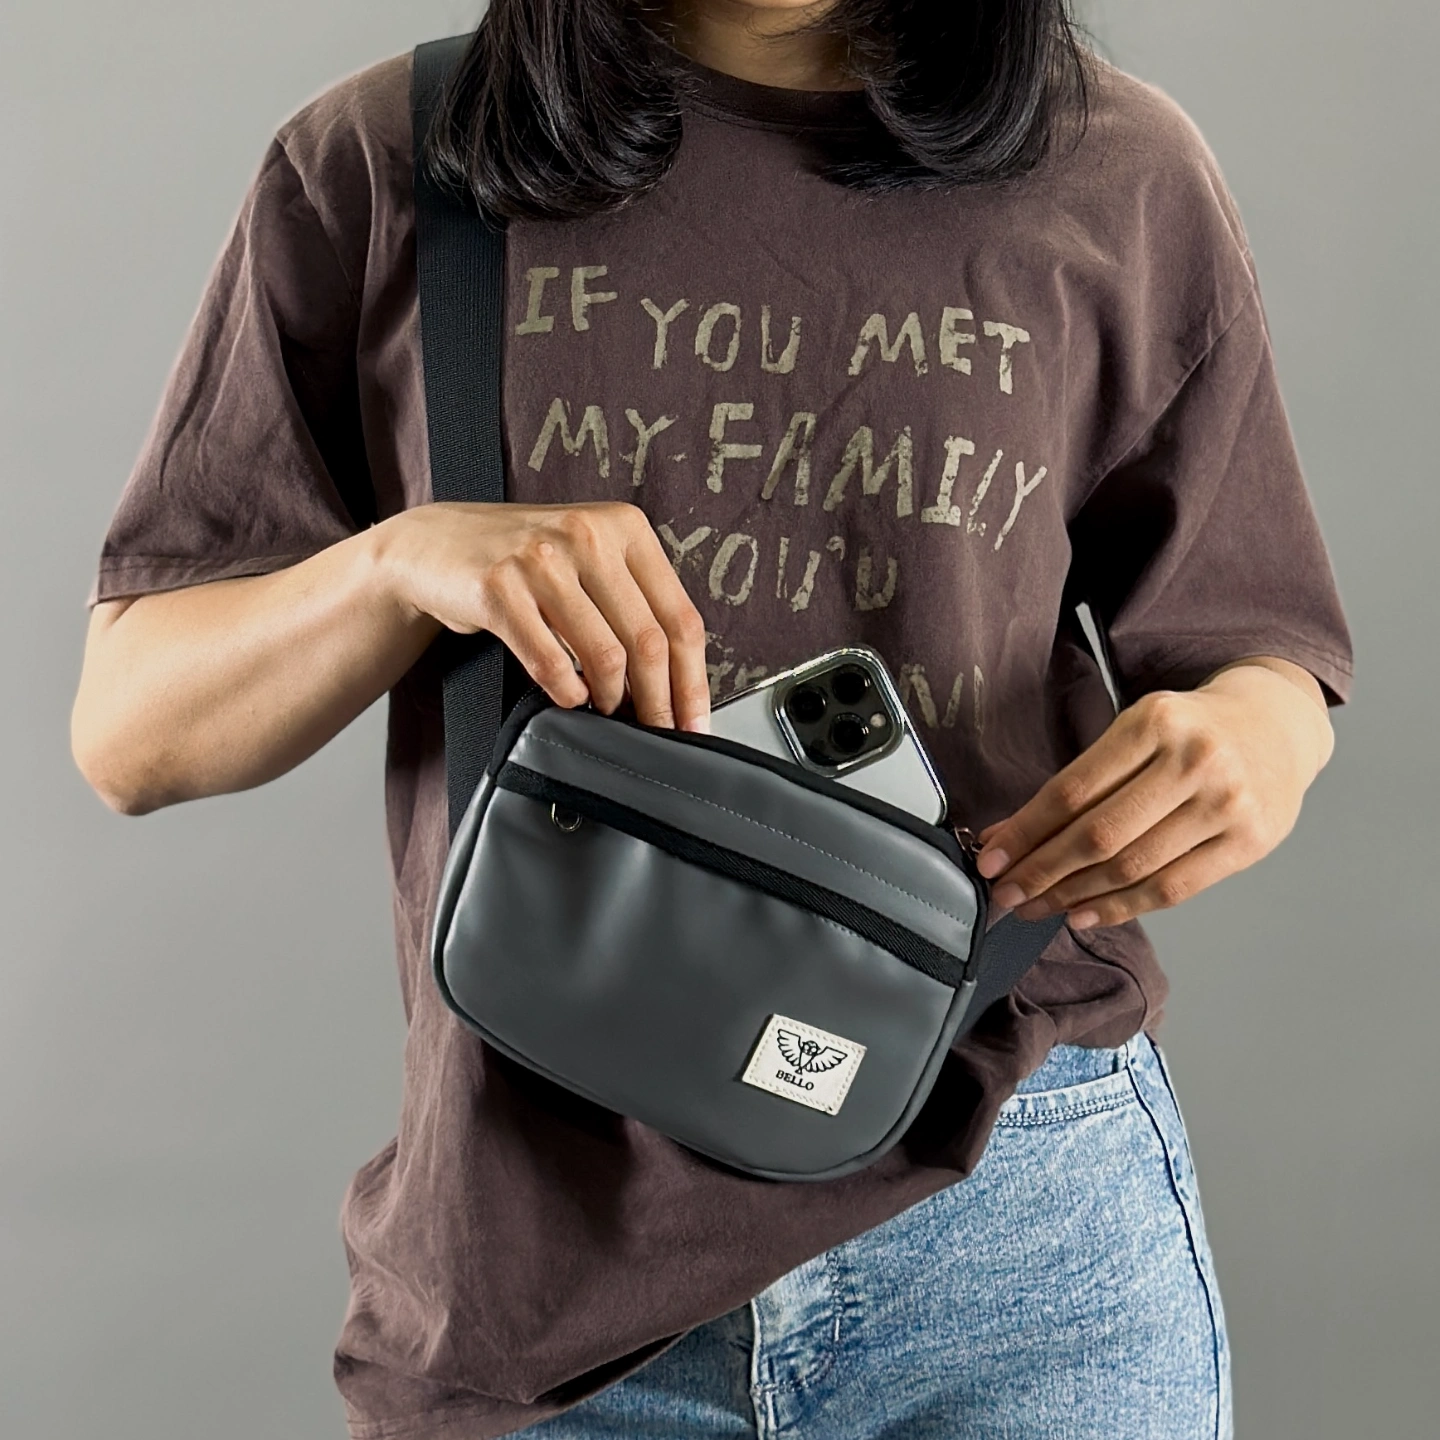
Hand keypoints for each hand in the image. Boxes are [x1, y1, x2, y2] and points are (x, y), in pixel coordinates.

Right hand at [377, 500, 709, 730]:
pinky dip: (567, 692)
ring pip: (604, 655)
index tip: (694, 722)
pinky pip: (550, 662)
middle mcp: (587, 535)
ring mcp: (541, 559)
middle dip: (658, 701)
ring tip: (608, 710)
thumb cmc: (524, 560)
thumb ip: (634, 602)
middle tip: (657, 732)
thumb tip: (677, 680)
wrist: (436, 544)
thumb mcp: (589, 559)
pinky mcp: (498, 588)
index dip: (692, 680)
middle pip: (648, 641)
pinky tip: (570, 696)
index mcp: (624, 526)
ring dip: (611, 699)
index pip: (680, 616)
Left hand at [973, 659, 1334, 928]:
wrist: (1275, 724)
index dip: (1025, 832)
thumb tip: (1006, 836)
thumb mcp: (1136, 730)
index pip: (1073, 790)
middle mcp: (1194, 760)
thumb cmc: (1189, 730)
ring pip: (1132, 867)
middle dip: (1041, 871)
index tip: (990, 859)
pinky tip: (1083, 914)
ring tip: (1037, 907)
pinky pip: (1171, 889)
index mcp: (1154, 721)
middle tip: (1005, 894)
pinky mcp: (1249, 843)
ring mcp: (1226, 803)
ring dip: (1073, 896)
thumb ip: (1081, 782)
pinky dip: (1120, 908)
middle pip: (1098, 834)